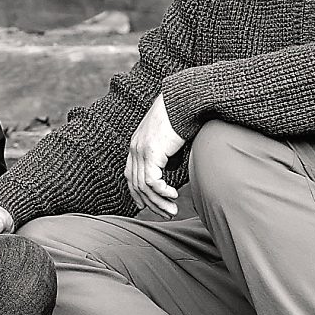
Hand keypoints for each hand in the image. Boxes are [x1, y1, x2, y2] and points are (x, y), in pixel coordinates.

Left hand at [125, 92, 184, 215]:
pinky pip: (152, 180)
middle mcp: (135, 148)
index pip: (131, 176)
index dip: (138, 194)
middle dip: (151, 203)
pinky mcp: (151, 152)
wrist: (183, 100)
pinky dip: (162, 192)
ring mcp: (141, 150)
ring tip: (172, 210)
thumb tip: (170, 166)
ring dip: (159, 202)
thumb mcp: (169, 139)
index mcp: (136, 145)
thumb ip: (166, 153)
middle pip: (137, 185)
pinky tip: (173, 195)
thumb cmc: (180, 117)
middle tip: (167, 214)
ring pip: (144, 186)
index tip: (148, 206)